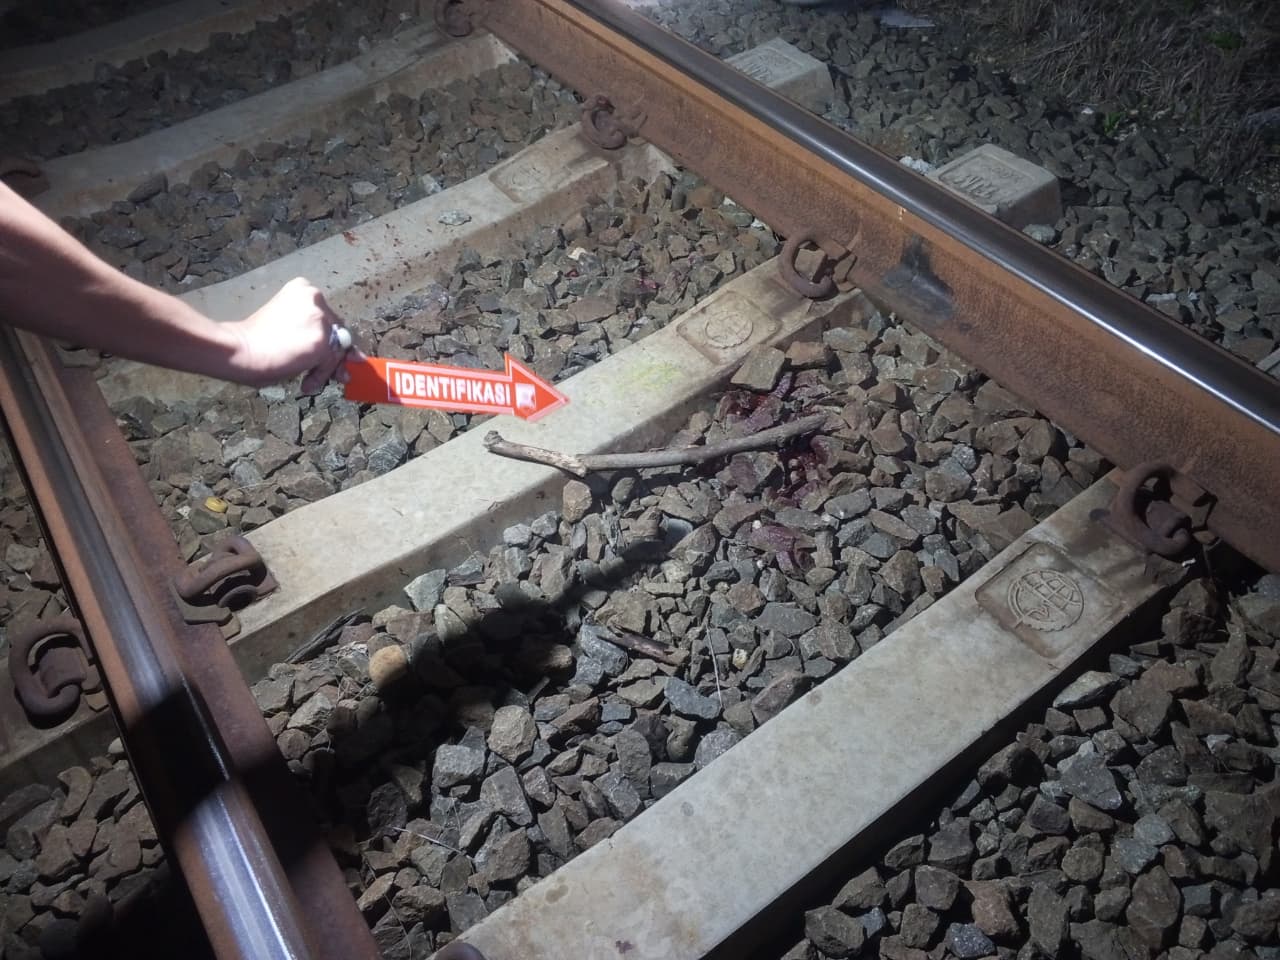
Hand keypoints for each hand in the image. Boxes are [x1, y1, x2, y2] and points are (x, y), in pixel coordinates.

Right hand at [224, 277, 361, 391]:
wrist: (239, 349)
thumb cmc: (254, 340)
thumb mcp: (286, 326)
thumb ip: (312, 333)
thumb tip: (351, 355)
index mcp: (303, 289)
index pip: (328, 316)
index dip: (329, 339)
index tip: (324, 355)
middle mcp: (315, 298)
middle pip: (338, 331)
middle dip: (333, 355)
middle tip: (325, 374)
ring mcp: (320, 318)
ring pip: (337, 349)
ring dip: (325, 368)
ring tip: (308, 380)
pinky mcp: (322, 340)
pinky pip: (330, 363)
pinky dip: (320, 376)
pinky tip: (306, 382)